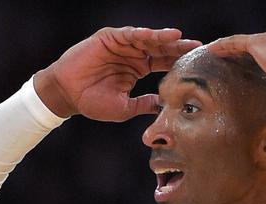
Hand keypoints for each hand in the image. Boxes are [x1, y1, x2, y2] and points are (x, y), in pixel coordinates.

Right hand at [35, 26, 201, 120]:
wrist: (67, 95)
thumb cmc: (93, 103)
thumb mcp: (126, 108)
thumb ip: (145, 104)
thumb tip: (166, 107)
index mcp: (139, 68)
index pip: (164, 63)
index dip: (180, 62)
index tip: (198, 63)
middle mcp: (133, 54)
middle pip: (161, 48)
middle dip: (178, 47)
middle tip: (197, 46)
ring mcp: (121, 45)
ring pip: (147, 39)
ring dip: (162, 38)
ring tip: (178, 37)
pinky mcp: (108, 39)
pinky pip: (127, 34)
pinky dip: (140, 34)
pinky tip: (153, 35)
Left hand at [207, 28, 265, 108]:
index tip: (265, 64)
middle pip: (264, 43)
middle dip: (252, 50)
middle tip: (237, 60)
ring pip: (248, 41)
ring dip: (233, 47)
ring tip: (220, 53)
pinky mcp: (260, 41)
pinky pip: (236, 42)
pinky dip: (224, 45)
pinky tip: (212, 50)